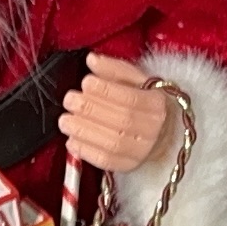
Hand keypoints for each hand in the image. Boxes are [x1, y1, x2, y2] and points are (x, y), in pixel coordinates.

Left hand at [57, 52, 177, 172]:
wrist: (161, 132)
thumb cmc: (144, 101)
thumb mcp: (136, 80)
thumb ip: (115, 69)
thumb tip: (92, 60)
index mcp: (158, 104)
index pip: (132, 99)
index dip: (107, 91)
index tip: (86, 82)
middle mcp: (154, 130)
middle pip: (122, 121)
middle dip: (91, 109)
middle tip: (70, 100)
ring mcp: (142, 151)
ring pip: (112, 143)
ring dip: (83, 131)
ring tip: (65, 120)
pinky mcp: (129, 166)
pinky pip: (106, 161)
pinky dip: (85, 151)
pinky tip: (71, 140)